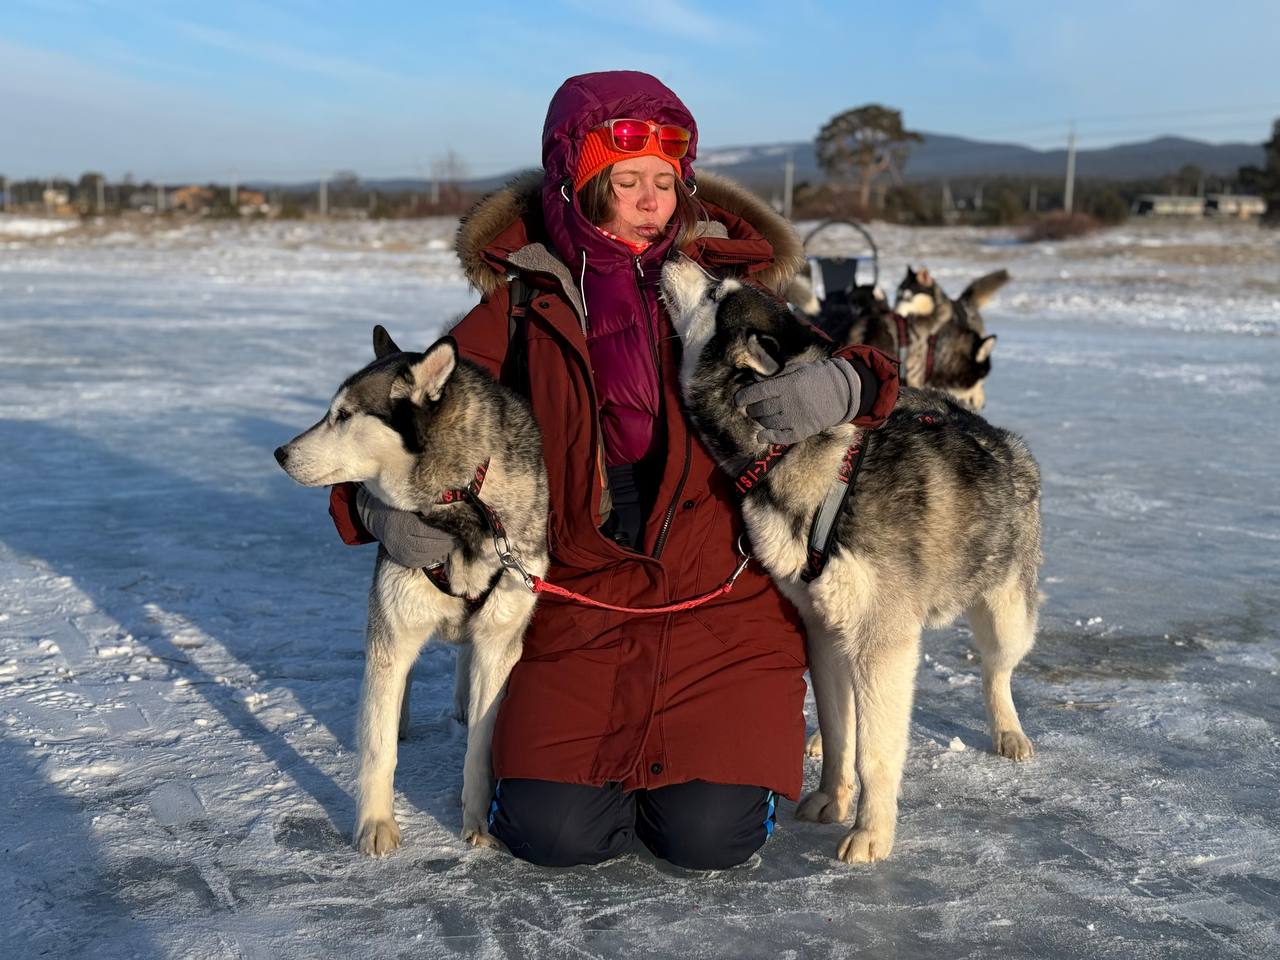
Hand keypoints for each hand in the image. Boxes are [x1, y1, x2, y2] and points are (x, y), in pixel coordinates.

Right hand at [356, 486, 455, 567]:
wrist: (377, 518)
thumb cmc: (398, 506)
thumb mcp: (409, 502)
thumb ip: (424, 506)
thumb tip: (439, 511)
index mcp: (404, 524)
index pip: (428, 532)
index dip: (444, 533)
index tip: (457, 530)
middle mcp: (401, 540)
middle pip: (429, 545)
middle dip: (446, 543)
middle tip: (459, 538)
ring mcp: (400, 552)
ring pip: (426, 555)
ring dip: (442, 551)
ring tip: (453, 545)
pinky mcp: (402, 559)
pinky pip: (421, 562)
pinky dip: (433, 557)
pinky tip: (442, 551)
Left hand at [733, 357, 860, 444]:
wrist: (841, 393)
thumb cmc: (815, 378)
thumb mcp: (797, 369)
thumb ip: (776, 376)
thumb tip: (755, 382)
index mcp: (788, 384)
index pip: (758, 392)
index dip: (744, 397)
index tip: (738, 400)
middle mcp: (790, 402)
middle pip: (761, 409)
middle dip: (752, 409)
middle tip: (752, 408)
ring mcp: (796, 418)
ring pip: (768, 423)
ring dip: (760, 420)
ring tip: (761, 416)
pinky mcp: (802, 431)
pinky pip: (780, 438)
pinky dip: (768, 437)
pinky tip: (761, 436)